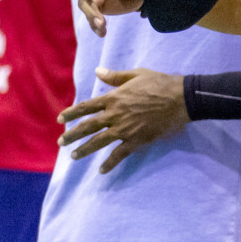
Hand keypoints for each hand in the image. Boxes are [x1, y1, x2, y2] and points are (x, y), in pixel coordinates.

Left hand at [58, 68, 187, 173]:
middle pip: (87, 127)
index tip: (60, 119)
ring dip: (85, 149)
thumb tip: (97, 71)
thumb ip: (115, 76)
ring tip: (74, 156)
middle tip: (61, 142)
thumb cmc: (159, 83)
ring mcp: (124, 129)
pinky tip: (102, 170)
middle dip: (72, 134)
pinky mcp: (136, 140)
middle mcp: (114, 115)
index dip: (71, 113)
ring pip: (99, 142)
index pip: (86, 107)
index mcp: (113, 99)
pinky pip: (119, 154)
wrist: (180, 99)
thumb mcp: (136, 74)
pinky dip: (110, 163)